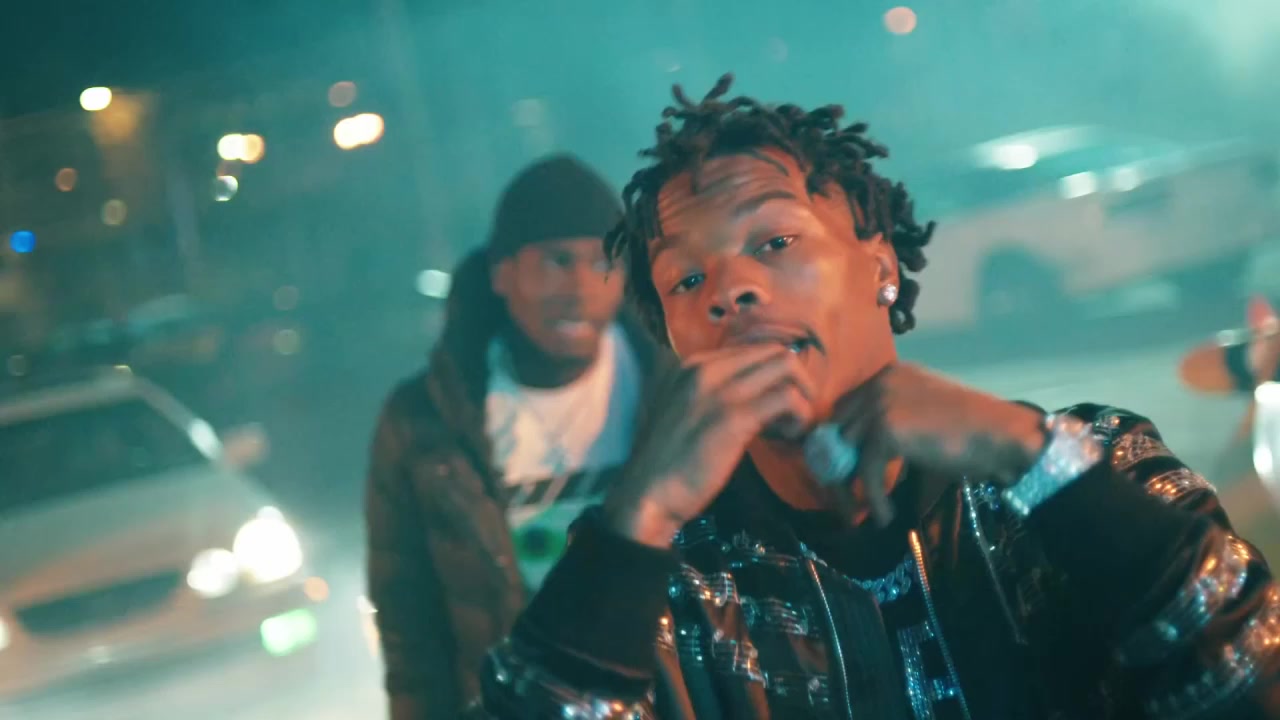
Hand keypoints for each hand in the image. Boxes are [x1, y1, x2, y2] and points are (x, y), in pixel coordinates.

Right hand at [604, 344, 814, 547]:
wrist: (647, 493)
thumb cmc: (668, 460)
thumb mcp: (686, 411)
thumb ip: (714, 393)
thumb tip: (756, 392)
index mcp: (693, 364)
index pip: (753, 349)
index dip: (774, 375)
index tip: (775, 404)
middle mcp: (706, 367)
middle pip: (775, 351)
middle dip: (796, 380)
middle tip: (792, 414)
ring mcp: (720, 390)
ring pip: (786, 367)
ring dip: (803, 396)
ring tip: (793, 425)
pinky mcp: (734, 417)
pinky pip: (787, 399)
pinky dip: (800, 415)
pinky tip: (791, 435)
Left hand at [828, 363, 1046, 525]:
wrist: (1002, 436)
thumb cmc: (971, 432)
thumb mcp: (921, 417)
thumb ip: (889, 424)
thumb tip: (856, 454)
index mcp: (888, 375)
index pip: (845, 410)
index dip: (840, 444)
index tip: (843, 474)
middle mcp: (879, 383)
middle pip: (838, 429)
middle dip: (836, 467)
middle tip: (843, 498)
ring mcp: (881, 404)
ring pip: (846, 453)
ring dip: (849, 488)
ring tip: (858, 513)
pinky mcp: (886, 430)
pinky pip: (866, 472)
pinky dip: (873, 498)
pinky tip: (884, 515)